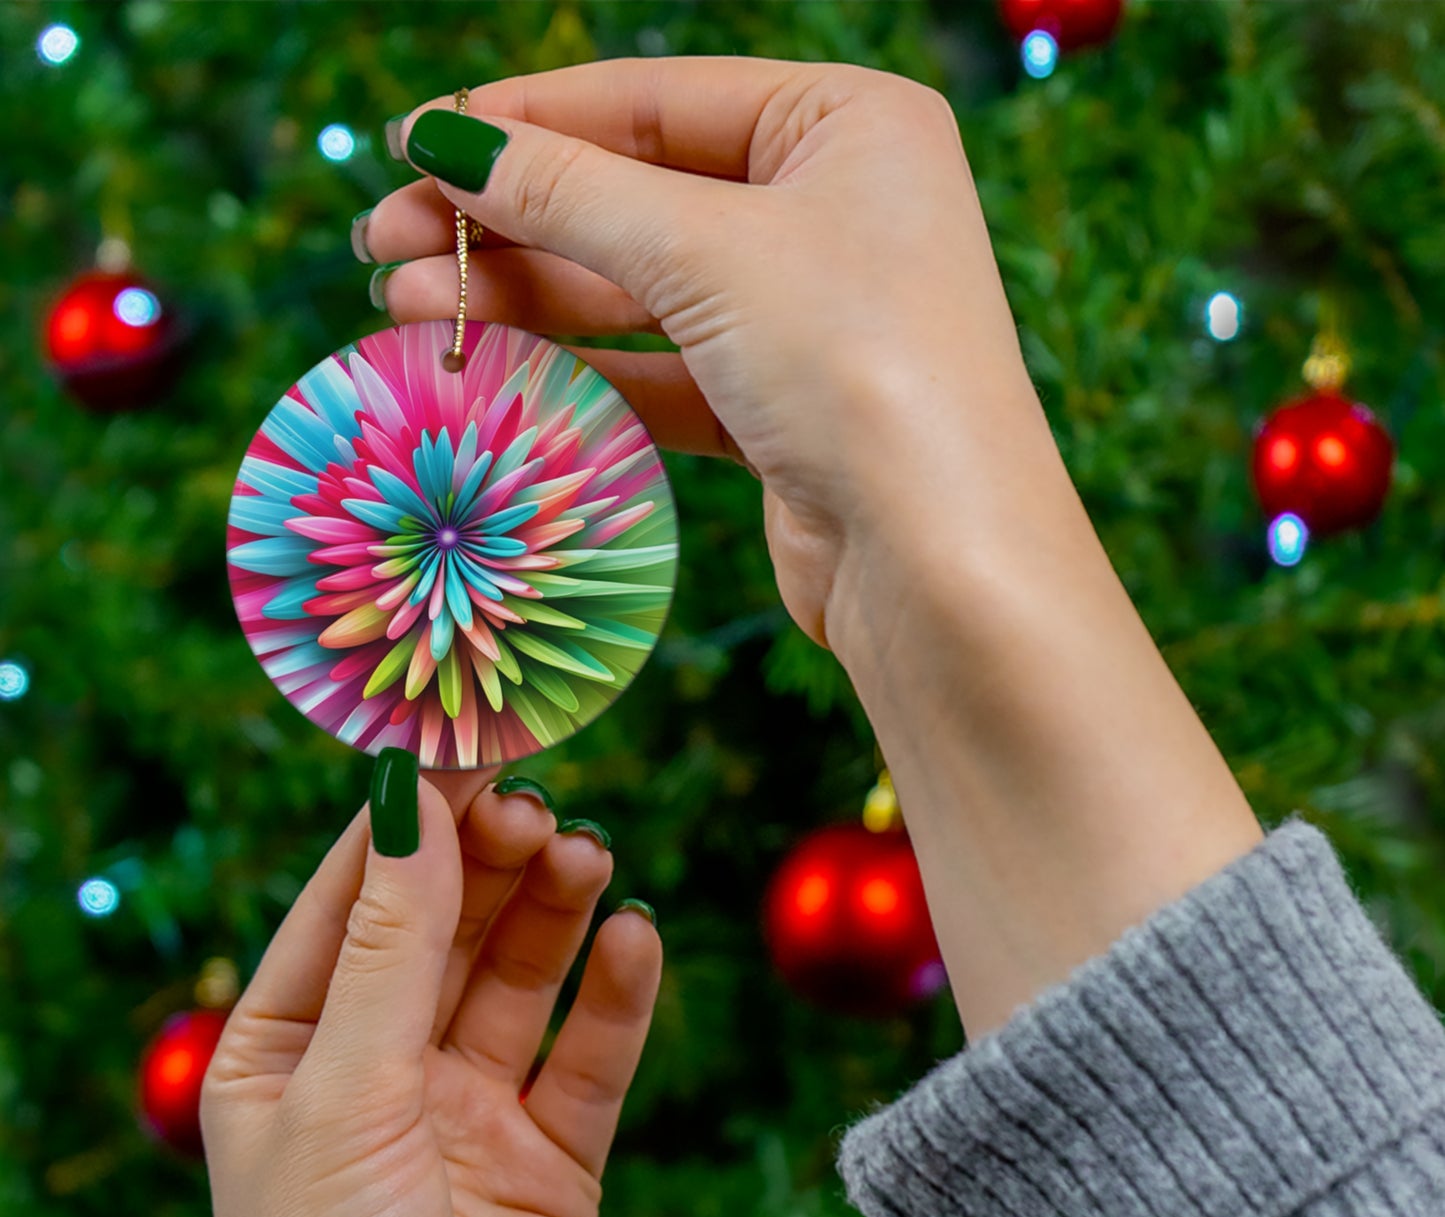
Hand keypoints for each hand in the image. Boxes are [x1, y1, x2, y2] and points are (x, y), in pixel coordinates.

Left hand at [201, 764, 661, 1216]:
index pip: (352, 901)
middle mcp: (379, 1072)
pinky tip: (635, 940)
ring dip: (555, 912)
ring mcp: (469, 1113)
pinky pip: (590, 1055)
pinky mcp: (552, 1159)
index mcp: (289, 1052)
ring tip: (588, 856)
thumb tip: (411, 801)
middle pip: (446, 927)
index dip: (409, 822)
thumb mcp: (346, 1095)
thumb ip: (391, 947)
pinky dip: (617, 995)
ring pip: (521, 978)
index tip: (466, 744)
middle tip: (540, 805)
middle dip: (490, 862)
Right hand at [361, 56, 1051, 658]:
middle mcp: (834, 210)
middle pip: (636, 196)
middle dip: (508, 221)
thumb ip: (569, 192)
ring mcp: (808, 316)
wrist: (939, 562)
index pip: (655, 100)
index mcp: (846, 124)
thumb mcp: (706, 251)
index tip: (413, 142)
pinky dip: (580, 371)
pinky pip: (662, 371)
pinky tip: (490, 369)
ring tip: (405, 309)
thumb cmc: (855, 365)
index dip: (526, 120)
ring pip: (640, 291)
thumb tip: (445, 139)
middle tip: (383, 243)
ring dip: (525, 298)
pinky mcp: (782, 410)